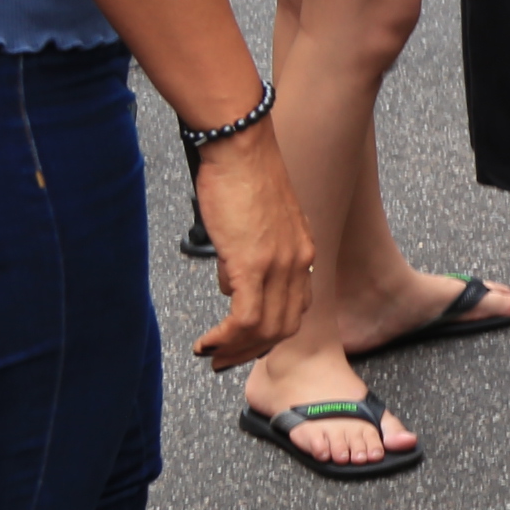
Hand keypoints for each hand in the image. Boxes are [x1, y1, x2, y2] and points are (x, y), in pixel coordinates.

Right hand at [188, 127, 313, 369]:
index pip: (296, 307)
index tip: (244, 344)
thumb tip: (232, 283)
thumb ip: (250, 256)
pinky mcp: (254, 264)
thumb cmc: (241, 177)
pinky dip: (226, 338)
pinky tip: (207, 342)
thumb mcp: (254, 224)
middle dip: (253, 350)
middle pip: (284, 326)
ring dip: (236, 349)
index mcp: (302, 251)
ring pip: (266, 328)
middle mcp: (298, 262)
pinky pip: (246, 318)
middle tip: (224, 361)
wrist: (240, 148)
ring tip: (211, 354)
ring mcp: (279, 265)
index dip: (270, 332)